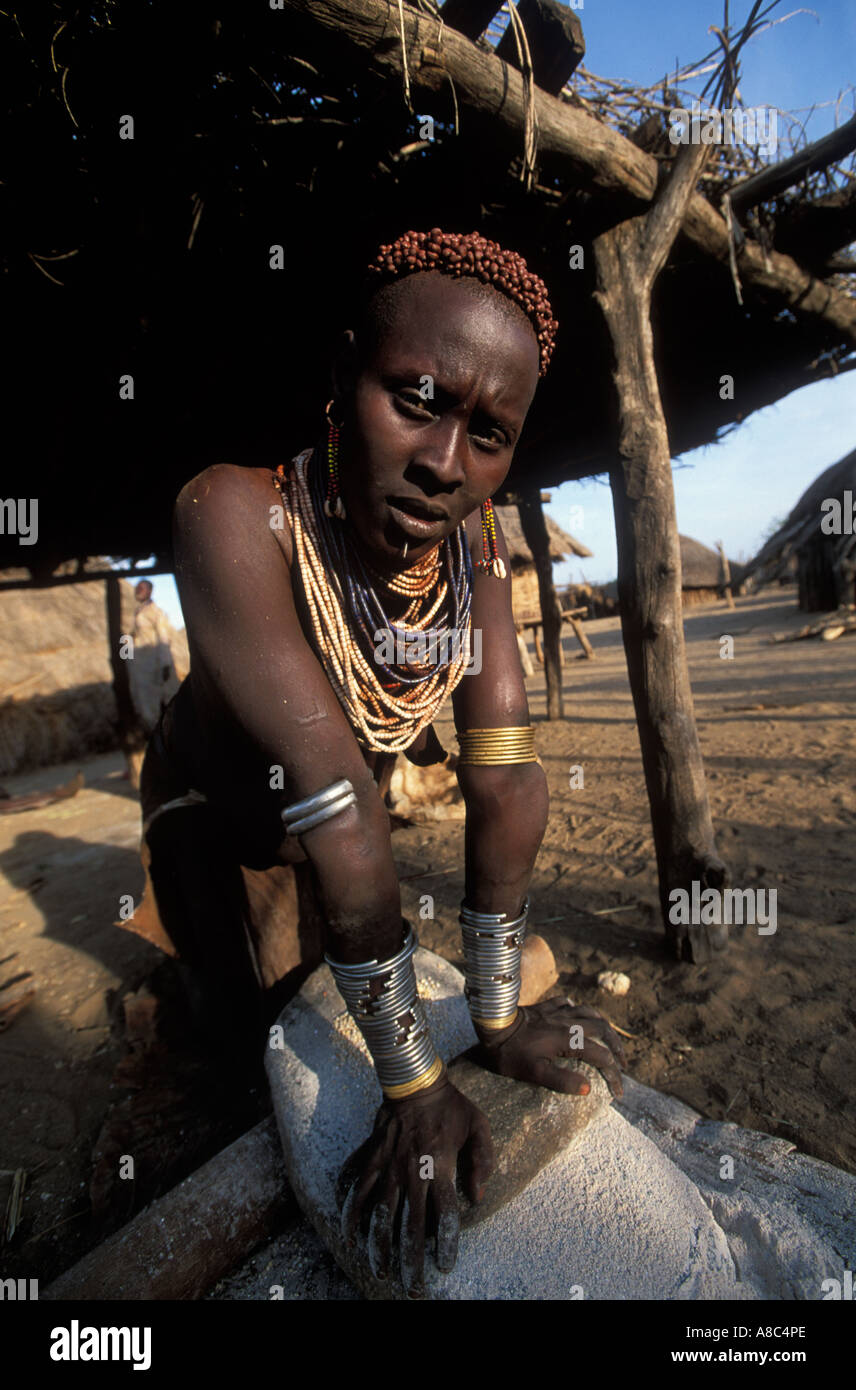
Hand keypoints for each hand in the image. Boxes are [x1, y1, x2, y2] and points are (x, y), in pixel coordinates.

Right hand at [337, 1075, 492, 1297]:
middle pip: (410, 1226)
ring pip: (379, 1215)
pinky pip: (357, 1189)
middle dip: (410, 1262)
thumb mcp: (480, 1126)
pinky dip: (350, 1214)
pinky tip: (348, 1237)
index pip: (445, 1216)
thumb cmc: (452, 1106)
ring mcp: (388, 1166)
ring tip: (381, 1271)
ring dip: (379, 1247)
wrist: (415, 1081)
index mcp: (441, 1166)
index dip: (445, 1245)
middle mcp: (412, 1171)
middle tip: (412, 1289)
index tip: (444, 1267)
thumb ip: (484, 1161)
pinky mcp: (372, 1158)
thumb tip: (478, 1196)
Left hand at [474, 1000, 626, 1098]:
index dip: (613, 1076)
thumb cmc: (511, 1053)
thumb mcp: (534, 1073)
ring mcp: (557, 1012)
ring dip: (604, 1026)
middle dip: (617, 1047)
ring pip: (589, 1013)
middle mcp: (568, 1022)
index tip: (618, 1093)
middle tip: (623, 1064)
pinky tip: (578, 1014)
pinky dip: (579, 1009)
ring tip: (610, 1038)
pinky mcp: (545, 1007)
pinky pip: (569, 1003)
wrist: (492, 1025)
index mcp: (569, 1040)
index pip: (601, 1057)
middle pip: (603, 1030)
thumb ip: (562, 1081)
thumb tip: (588, 1088)